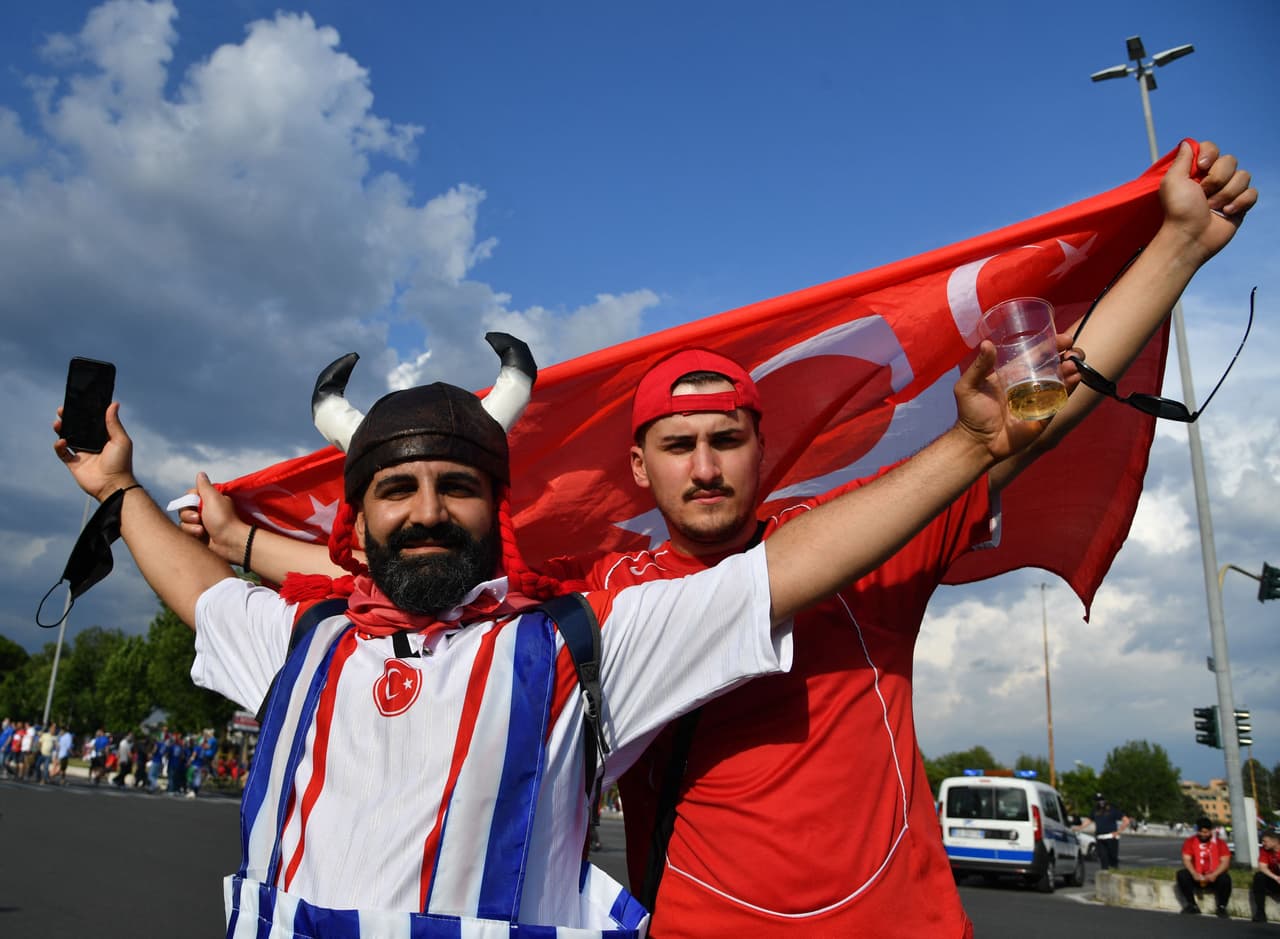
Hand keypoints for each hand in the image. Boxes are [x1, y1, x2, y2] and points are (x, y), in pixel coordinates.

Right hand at [53, 401, 136, 501]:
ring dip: (61, 429)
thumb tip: (114, 404)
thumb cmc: (121, 463)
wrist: (113, 485)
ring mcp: (82, 453)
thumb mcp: (120, 440)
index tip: (77, 402)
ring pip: (67, 438)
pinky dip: (59, 446)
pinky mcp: (74, 463)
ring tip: (58, 422)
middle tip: (62, 410)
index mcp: (104, 437)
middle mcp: (92, 444)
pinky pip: (62, 453)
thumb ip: (113, 423)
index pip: (92, 422)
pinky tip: (61, 441)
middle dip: (69, 418)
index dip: (84, 412)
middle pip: (77, 428)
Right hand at [180, 474, 250, 564]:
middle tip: (199, 518)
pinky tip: (200, 536)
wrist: (230, 542)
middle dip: (188, 514)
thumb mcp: (213, 498)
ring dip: (190, 525)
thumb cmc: (223, 519)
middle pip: (183, 509)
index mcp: (210, 501)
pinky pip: (185, 532)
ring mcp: (201, 524)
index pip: (190, 496)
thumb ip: (205, 486)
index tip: (197, 502)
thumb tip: (200, 474)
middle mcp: (205, 511)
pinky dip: (191, 533)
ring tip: (202, 529)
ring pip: (182, 521)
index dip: (190, 499)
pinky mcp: (198, 536)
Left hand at [952, 336, 1080, 461]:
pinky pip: (1060, 400)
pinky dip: (1069, 389)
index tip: (1065, 338)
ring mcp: (1038, 400)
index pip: (1036, 355)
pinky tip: (1074, 378)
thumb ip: (979, 366)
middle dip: (1067, 356)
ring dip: (1070, 370)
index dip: (1051, 346)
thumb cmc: (970, 413)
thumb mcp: (968, 386)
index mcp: (1014, 374)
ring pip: (1060, 381)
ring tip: (1073, 363)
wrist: (976, 442)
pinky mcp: (1044, 416)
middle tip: (1073, 350)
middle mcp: (1029, 385)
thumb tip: (986, 343)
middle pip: (1054, 366)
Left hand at [1160, 140, 1256, 262]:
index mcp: (1197, 171)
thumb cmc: (1178, 210)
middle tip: (1203, 195)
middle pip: (1230, 161)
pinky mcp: (1240, 204)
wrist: (1190, 236)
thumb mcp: (1173, 181)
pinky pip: (1252, 192)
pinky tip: (1226, 212)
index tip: (1202, 166)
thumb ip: (1181, 160)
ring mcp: (1228, 191)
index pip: (1212, 148)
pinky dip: (1240, 202)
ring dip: (1226, 194)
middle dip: (1217, 179)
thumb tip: (1187, 142)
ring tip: (1211, 208)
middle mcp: (1213, 178)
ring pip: (1243, 176)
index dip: (1210, 154)